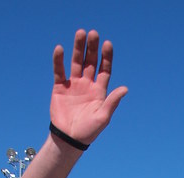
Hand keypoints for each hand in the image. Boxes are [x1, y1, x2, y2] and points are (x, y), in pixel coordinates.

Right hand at [50, 29, 127, 145]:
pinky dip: (58, 60)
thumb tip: (125, 88)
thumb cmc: (89, 131)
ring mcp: (73, 85)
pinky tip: (60, 49)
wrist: (70, 139)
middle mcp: (87, 84)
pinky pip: (59, 71)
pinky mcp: (60, 87)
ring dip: (78, 48)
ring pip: (76, 62)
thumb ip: (112, 102)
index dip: (106, 57)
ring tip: (80, 33)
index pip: (104, 69)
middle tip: (93, 33)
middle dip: (92, 48)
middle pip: (90, 62)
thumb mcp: (103, 117)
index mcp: (100, 91)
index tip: (107, 44)